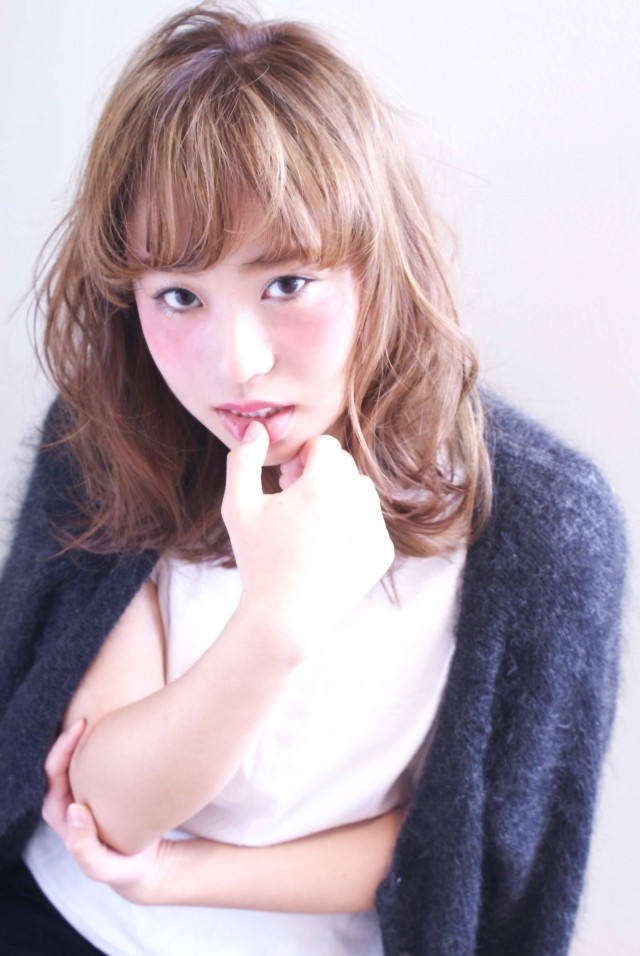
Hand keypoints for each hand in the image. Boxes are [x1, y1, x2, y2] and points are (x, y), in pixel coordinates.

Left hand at [42, 720, 169, 902]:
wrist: (141, 865)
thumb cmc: (119, 866)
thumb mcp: (102, 866)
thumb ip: (84, 846)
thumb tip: (75, 810)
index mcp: (60, 814)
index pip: (53, 774)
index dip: (62, 748)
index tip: (82, 727)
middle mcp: (69, 798)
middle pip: (62, 760)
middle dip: (72, 735)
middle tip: (92, 716)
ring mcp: (86, 790)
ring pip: (79, 758)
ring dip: (88, 737)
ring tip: (104, 716)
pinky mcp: (104, 786)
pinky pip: (98, 761)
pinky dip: (105, 744)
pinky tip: (120, 730)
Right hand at [223, 422, 394, 640]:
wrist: (285, 618)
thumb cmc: (259, 560)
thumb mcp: (239, 507)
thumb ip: (243, 459)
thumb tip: (257, 428)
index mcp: (324, 484)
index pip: (325, 445)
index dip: (302, 457)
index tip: (286, 479)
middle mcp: (356, 501)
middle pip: (344, 466)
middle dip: (319, 475)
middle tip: (292, 500)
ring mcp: (374, 527)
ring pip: (360, 491)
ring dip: (337, 497)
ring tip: (309, 523)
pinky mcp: (382, 551)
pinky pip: (369, 521)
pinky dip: (351, 526)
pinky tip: (324, 548)